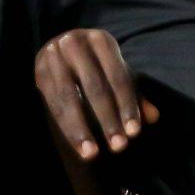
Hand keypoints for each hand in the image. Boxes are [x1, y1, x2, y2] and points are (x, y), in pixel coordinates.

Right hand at [34, 28, 156, 161]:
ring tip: (93, 154)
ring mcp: (53, 56)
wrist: (61, 52)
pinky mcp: (39, 72)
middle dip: (108, 119)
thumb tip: (154, 117)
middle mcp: (74, 42)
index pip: (118, 77)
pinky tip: (79, 147)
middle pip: (95, 87)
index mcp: (100, 39)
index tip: (134, 133)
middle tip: (119, 147)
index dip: (127, 105)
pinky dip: (67, 128)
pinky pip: (53, 105)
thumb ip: (134, 95)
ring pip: (69, 98)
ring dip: (82, 129)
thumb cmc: (97, 66)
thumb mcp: (117, 74)